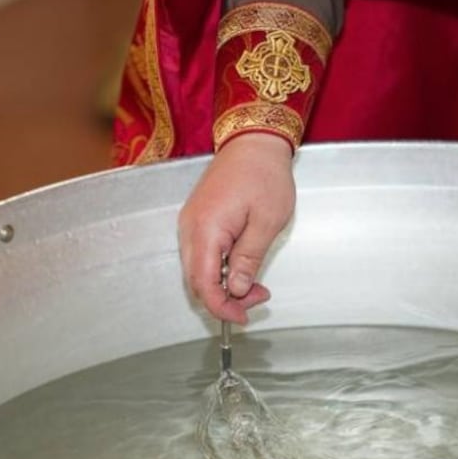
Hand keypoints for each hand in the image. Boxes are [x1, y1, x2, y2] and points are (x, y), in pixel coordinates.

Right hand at [178, 132, 295, 324]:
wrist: (253, 142)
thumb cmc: (264, 175)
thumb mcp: (267, 222)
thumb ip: (249, 259)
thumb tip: (236, 289)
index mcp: (206, 230)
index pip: (204, 284)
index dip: (222, 307)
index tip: (243, 316)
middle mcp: (189, 228)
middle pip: (196, 281)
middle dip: (225, 298)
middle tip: (257, 297)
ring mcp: (189, 223)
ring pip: (196, 270)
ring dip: (221, 284)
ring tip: (253, 283)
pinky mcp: (196, 219)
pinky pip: (199, 255)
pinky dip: (217, 269)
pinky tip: (239, 267)